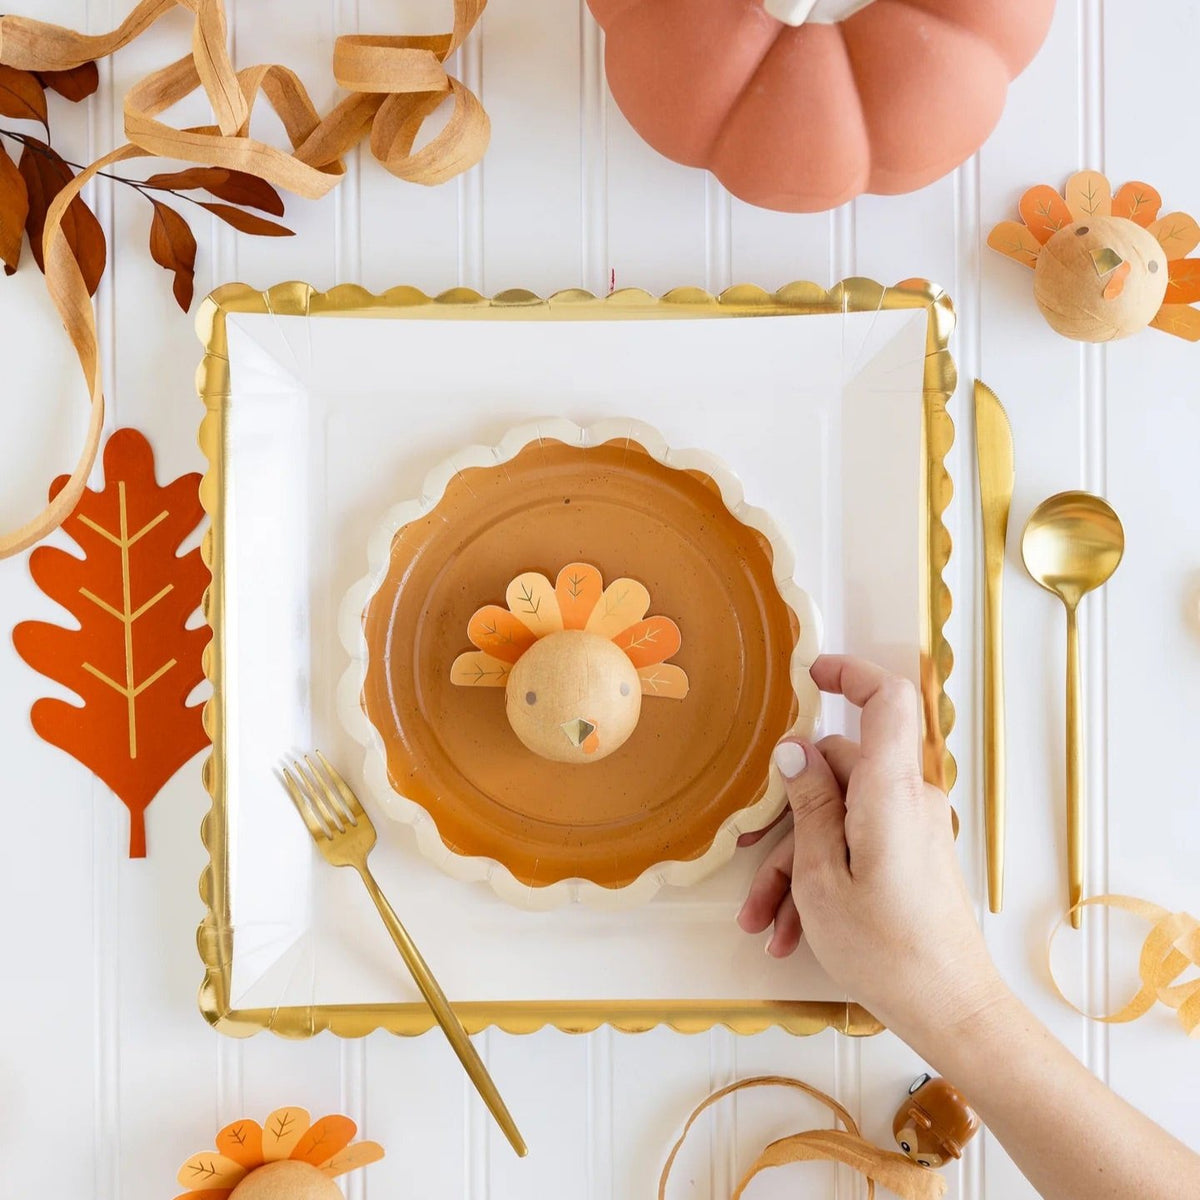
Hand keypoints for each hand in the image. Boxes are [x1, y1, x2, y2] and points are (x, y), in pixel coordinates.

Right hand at [737, 654, 1006, 1046]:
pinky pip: (859, 843)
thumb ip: (808, 804)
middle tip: (747, 861)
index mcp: (890, 790)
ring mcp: (913, 828)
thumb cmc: (886, 949)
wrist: (951, 1010)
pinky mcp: (913, 855)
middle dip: (785, 816)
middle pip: (839, 771)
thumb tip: (794, 750)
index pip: (886, 699)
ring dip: (795, 863)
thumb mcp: (821, 876)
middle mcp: (909, 799)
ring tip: (764, 921)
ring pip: (840, 817)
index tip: (809, 675)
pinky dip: (822, 876)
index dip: (850, 674)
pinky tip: (790, 929)